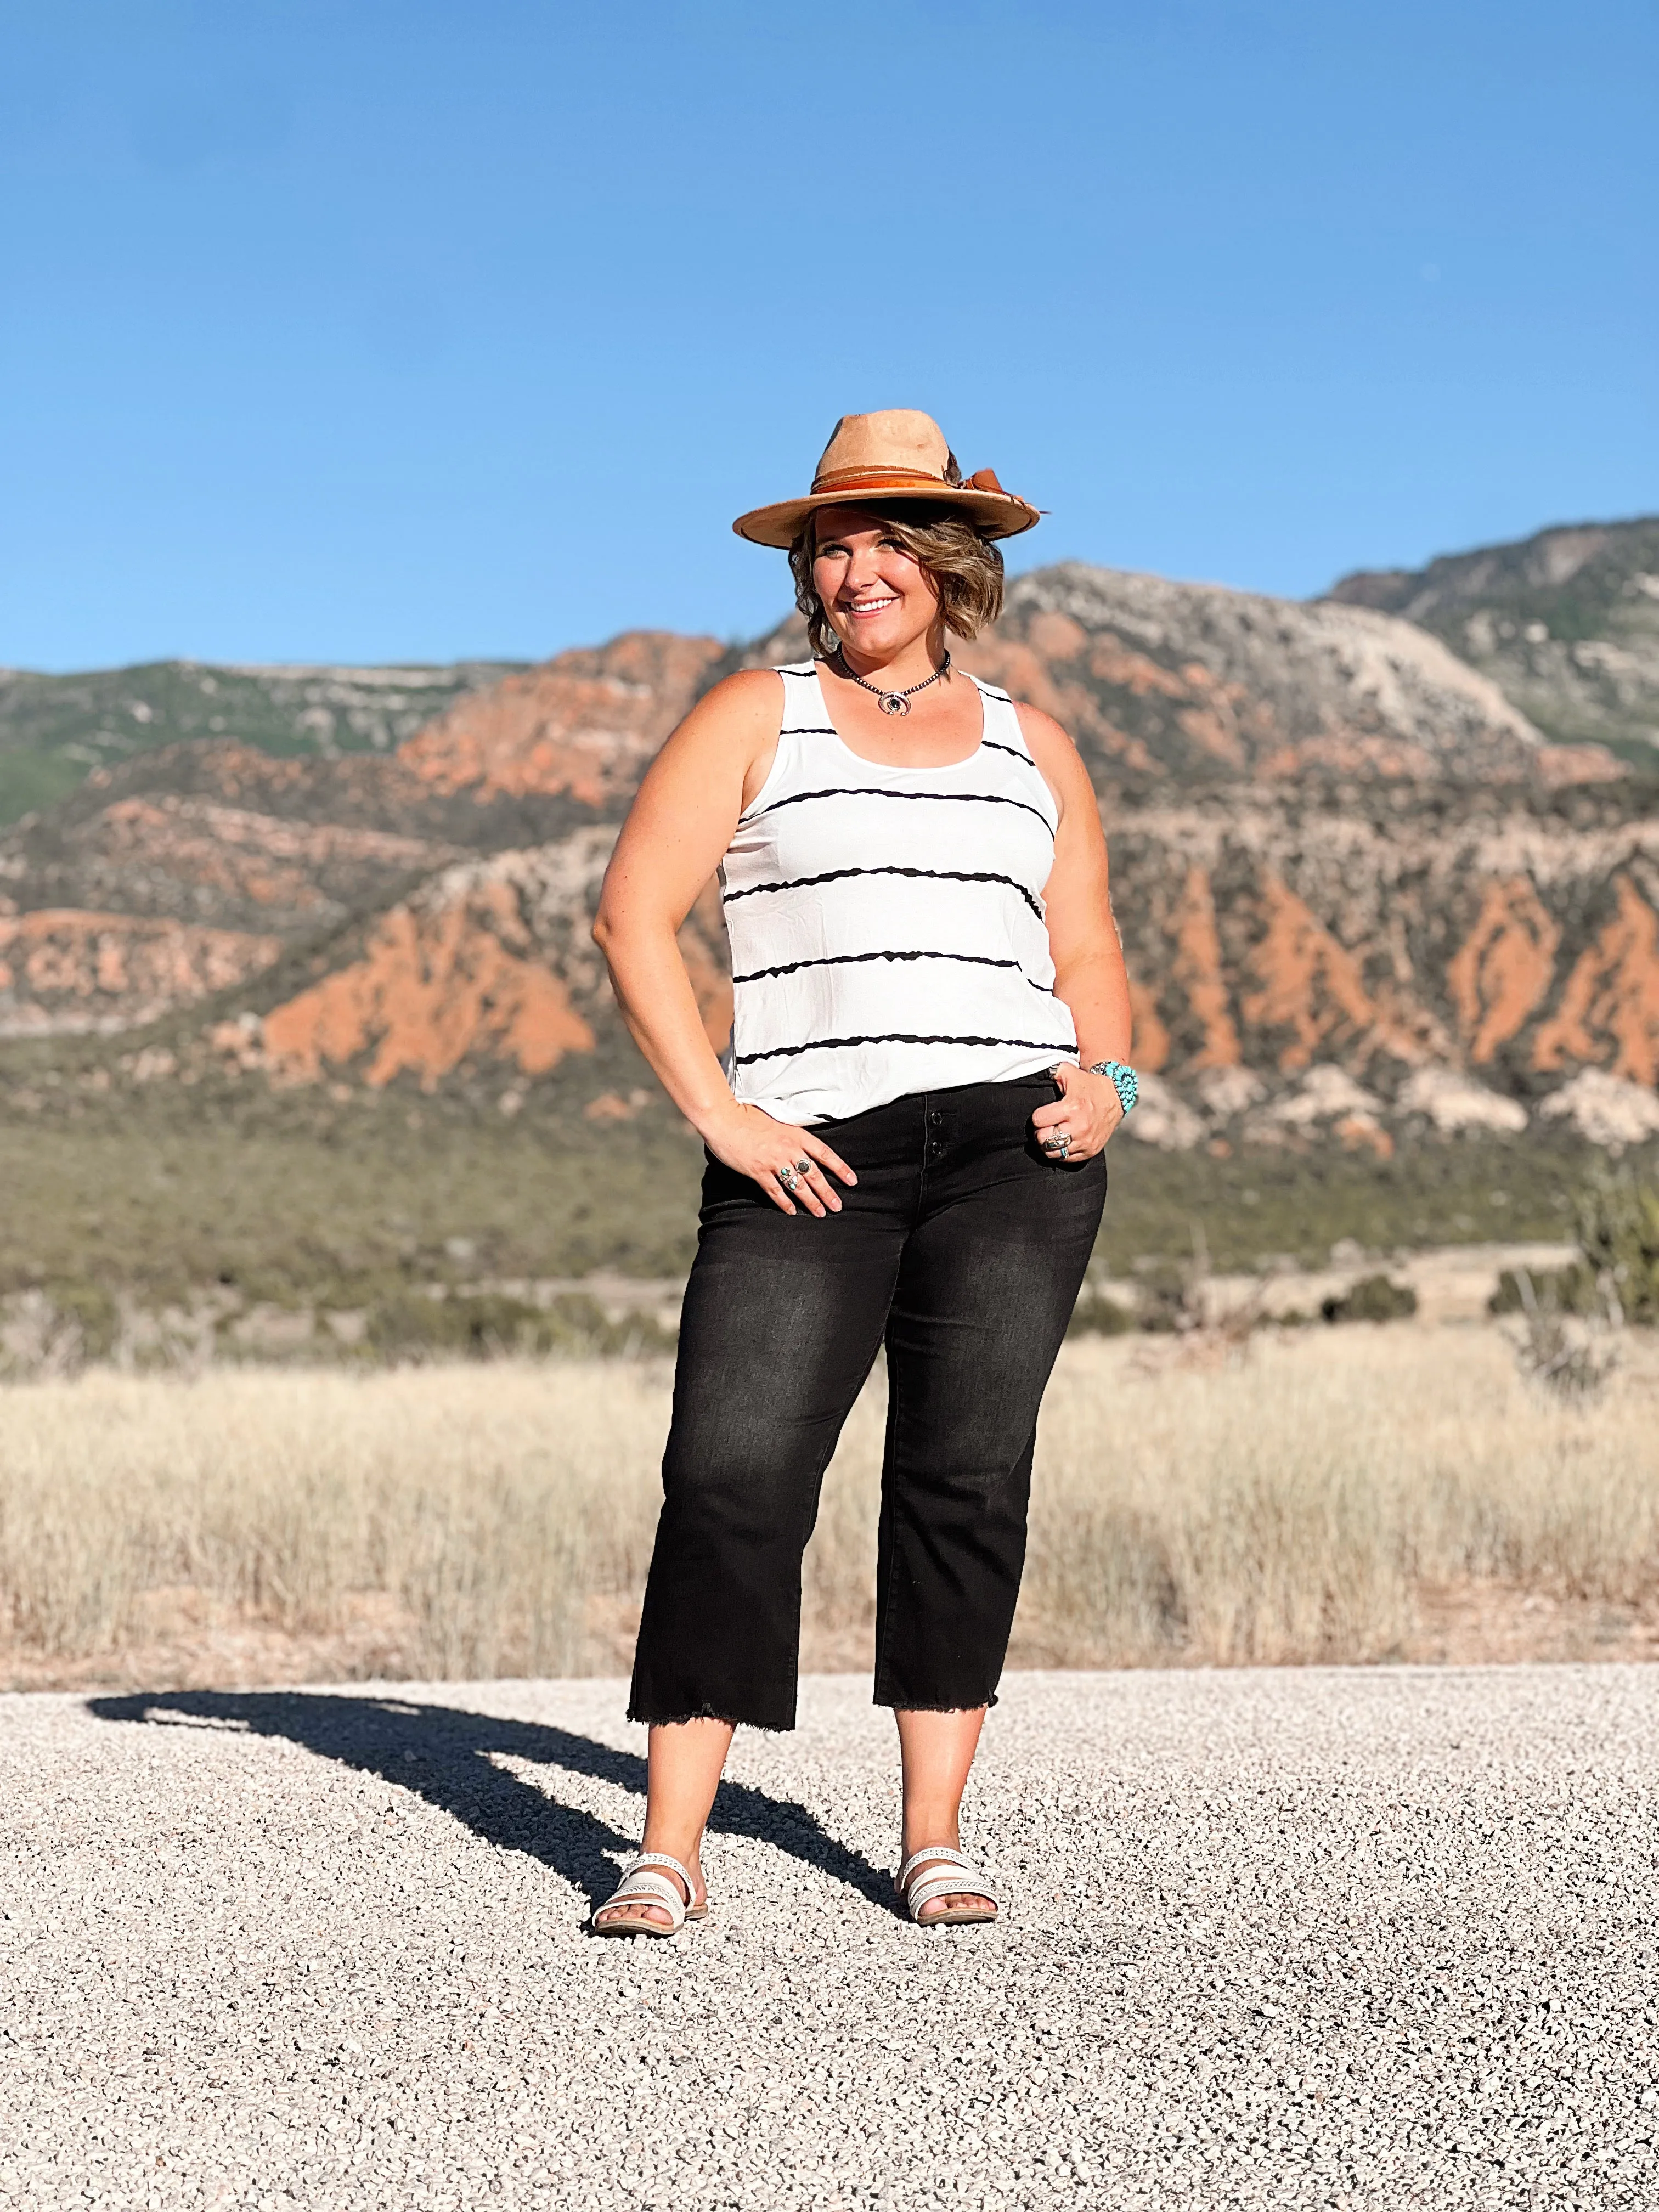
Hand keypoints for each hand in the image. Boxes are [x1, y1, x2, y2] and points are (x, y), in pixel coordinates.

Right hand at [703, 1102, 857, 1217]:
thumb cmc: (748, 1116)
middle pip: (814, 1174)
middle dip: (828, 1192)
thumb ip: (791, 1134)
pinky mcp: (758, 1171)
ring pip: (798, 1185)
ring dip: (810, 1201)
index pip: (824, 1153)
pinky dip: (784, 1202)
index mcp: (796, 1134)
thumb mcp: (777, 1120)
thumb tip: (801, 1146)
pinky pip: (775, 1191)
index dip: (840, 1168)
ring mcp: (773, 1161)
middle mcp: (788, 1149)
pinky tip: (792, 1211)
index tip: (851, 1180)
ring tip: (820, 1213)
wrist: (724, 1119)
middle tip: (837, 1206)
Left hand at [1029, 1062, 1123, 1162]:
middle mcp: (1079, 1127)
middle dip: (1040, 1132)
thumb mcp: (1069, 1073)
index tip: (1043, 1114)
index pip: (1039, 1120)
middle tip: (1045, 1126)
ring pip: (1053, 1153)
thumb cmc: (1087, 1084)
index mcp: (1071, 1107)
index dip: (1037, 1117)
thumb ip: (1050, 1071)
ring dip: (1049, 1144)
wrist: (1115, 1096)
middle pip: (1044, 1140)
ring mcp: (1085, 1141)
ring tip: (1052, 1134)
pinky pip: (1067, 1159)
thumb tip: (1032, 1067)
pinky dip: (1061, 1152)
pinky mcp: (1091, 1150)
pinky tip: (1063, 1141)